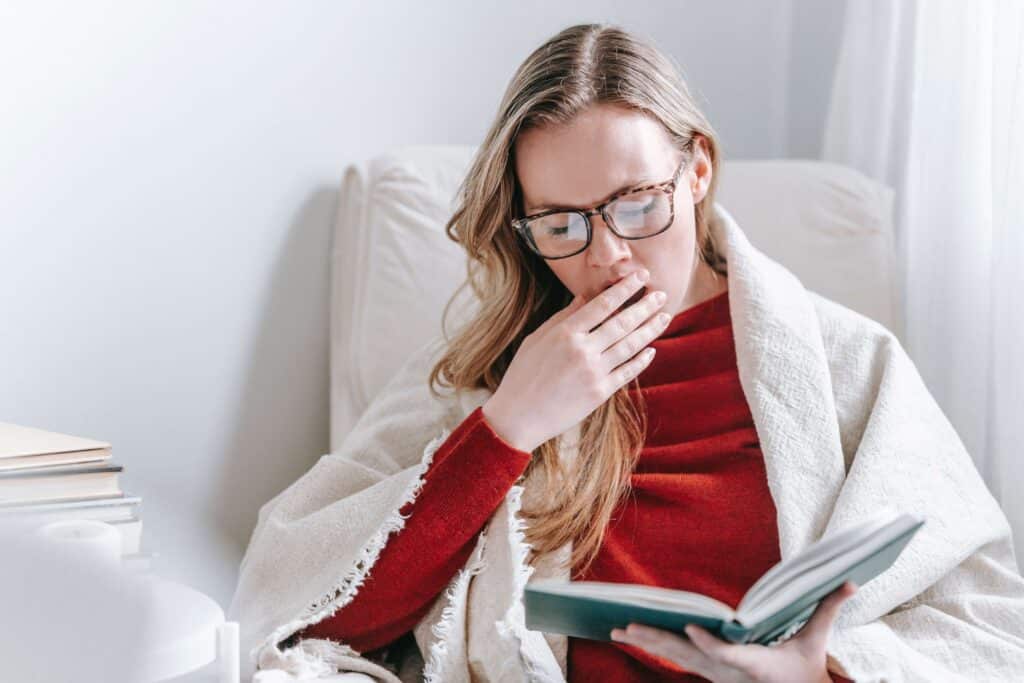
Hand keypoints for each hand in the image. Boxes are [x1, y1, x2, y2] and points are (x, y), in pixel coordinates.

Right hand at [482, 269, 669, 451]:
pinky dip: (641, 360)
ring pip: (630, 346)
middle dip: (645, 306)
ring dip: (650, 329)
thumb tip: (586, 296)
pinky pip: (627, 372)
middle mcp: (583, 350)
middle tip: (661, 294)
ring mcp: (593, 372)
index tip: (641, 276)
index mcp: (565, 333)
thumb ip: (563, 317)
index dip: (625, 288)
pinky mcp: (599, 393)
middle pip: (622, 322)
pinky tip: (651, 350)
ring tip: (664, 316)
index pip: (603, 304)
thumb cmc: (523, 374)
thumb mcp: (536, 339)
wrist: (519, 416)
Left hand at [609, 581, 857, 682]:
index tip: (690, 628)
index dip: (708, 644)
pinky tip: (632, 635)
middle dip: (656, 642)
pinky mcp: (708, 673)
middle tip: (626, 627)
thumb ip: (828, 609)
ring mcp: (715, 675)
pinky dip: (654, 645)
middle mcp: (728, 673)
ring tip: (617, 630)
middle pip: (688, 657)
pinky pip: (675, 658)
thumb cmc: (804, 672)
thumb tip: (851, 580)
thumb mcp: (817, 643)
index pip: (728, 655)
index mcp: (755, 666)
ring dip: (646, 643)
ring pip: (675, 658)